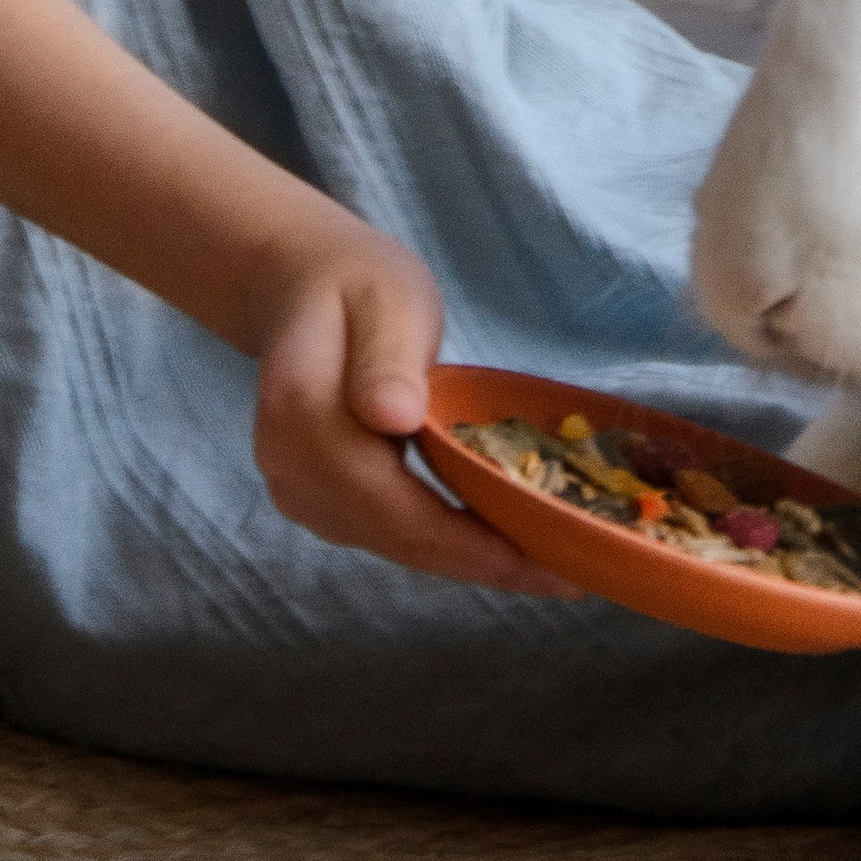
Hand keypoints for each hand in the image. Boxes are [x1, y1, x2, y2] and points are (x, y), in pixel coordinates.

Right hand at [248, 214, 580, 597]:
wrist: (303, 288)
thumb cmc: (359, 285)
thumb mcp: (387, 300)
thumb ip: (387, 357)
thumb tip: (393, 418)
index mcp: (302, 414)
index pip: (388, 501)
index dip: (461, 540)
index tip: (535, 558)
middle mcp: (289, 465)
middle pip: (394, 536)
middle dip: (482, 564)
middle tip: (571, 575)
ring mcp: (297, 489)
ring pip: (393, 545)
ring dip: (468, 562)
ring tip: (551, 565)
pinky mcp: (316, 500)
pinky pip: (387, 534)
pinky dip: (444, 544)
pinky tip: (500, 542)